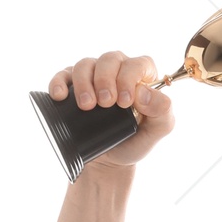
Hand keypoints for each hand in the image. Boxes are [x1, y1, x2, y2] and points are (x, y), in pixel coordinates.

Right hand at [46, 50, 174, 165]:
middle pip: (110, 59)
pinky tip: (60, 96)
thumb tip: (144, 93)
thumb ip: (162, 113)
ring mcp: (93, 77)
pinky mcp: (72, 86)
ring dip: (84, 83)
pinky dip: (59, 83)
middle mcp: (117, 72)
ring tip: (86, 106)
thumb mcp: (156, 132)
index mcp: (141, 78)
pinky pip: (63, 75)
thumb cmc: (134, 142)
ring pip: (86, 64)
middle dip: (106, 79)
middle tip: (105, 104)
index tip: (124, 101)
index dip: (130, 77)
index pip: (139, 63)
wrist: (108, 162)